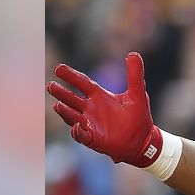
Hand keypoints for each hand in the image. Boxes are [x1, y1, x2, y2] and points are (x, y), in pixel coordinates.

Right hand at [47, 52, 163, 166]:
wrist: (143, 140)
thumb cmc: (138, 116)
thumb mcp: (138, 94)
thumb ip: (135, 75)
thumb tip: (134, 54)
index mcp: (100, 96)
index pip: (82, 83)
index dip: (71, 76)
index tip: (58, 68)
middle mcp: (91, 109)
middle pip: (71, 99)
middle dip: (61, 93)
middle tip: (51, 86)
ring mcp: (90, 124)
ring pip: (72, 116)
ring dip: (65, 111)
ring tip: (58, 105)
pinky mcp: (93, 138)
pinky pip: (81, 135)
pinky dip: (78, 131)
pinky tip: (78, 126)